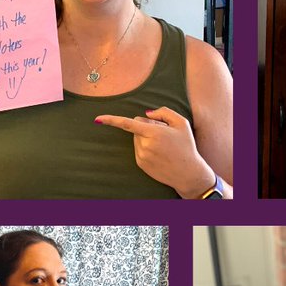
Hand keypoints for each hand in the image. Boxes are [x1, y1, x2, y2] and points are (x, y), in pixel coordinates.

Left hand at [94, 107, 216, 197]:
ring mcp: (141, 156)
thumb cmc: (186, 146)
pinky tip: (160, 153)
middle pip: (136, 127)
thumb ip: (163, 112)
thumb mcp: (182, 123)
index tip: (97, 119)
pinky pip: (138, 149)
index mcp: (154, 133)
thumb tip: (146, 114)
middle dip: (146, 126)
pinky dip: (146, 147)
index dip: (111, 120)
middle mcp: (145, 145)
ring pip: (137, 138)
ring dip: (146, 137)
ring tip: (163, 145)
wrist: (188, 173)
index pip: (128, 124)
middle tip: (164, 133)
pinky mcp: (140, 164)